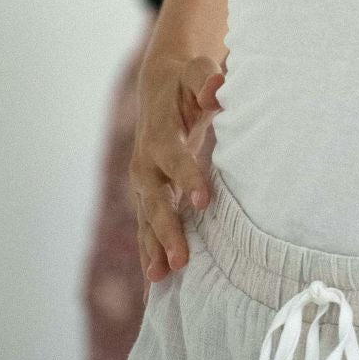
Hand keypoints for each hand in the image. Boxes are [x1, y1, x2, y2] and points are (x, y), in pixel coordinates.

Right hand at [128, 52, 223, 282]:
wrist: (159, 87)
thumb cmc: (186, 81)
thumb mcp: (196, 71)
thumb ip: (205, 79)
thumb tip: (215, 89)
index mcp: (159, 136)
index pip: (174, 160)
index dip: (188, 179)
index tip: (203, 202)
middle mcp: (145, 164)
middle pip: (155, 201)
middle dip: (167, 230)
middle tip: (181, 259)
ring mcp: (143, 184)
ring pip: (146, 221)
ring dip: (153, 250)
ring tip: (161, 280)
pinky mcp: (147, 196)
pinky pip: (146, 228)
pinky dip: (150, 254)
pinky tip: (154, 288)